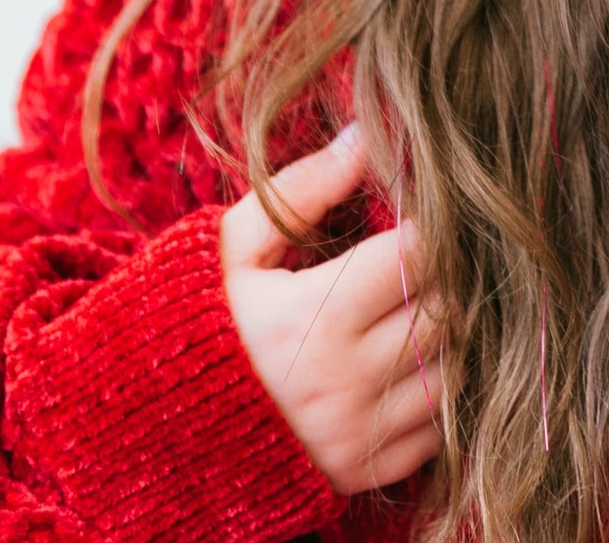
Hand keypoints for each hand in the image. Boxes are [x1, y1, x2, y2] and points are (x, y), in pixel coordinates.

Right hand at [221, 126, 444, 494]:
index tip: (422, 212)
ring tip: (427, 302)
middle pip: (447, 311)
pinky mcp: (362, 474)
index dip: (431, 226)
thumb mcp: (233, 246)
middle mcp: (339, 385)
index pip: (417, 255)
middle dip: (450, 274)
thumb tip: (368, 133)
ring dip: (455, 332)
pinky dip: (443, 390)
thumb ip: (303, 188)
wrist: (152, 429)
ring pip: (455, 369)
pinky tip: (419, 359)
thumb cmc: (200, 320)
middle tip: (432, 255)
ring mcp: (355, 436)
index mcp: (308, 320)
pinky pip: (441, 429)